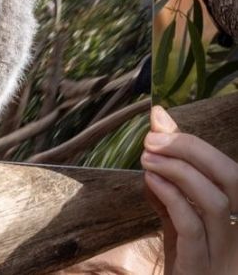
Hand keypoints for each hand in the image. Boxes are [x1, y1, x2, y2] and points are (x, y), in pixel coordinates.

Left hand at [142, 105, 237, 274]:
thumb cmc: (184, 250)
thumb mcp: (180, 204)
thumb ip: (173, 164)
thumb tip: (160, 116)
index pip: (230, 171)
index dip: (197, 144)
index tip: (159, 127)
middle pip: (233, 180)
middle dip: (192, 150)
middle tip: (152, 138)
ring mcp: (226, 254)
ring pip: (214, 202)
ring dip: (177, 170)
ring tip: (146, 157)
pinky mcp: (203, 269)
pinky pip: (192, 228)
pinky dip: (171, 198)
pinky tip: (150, 182)